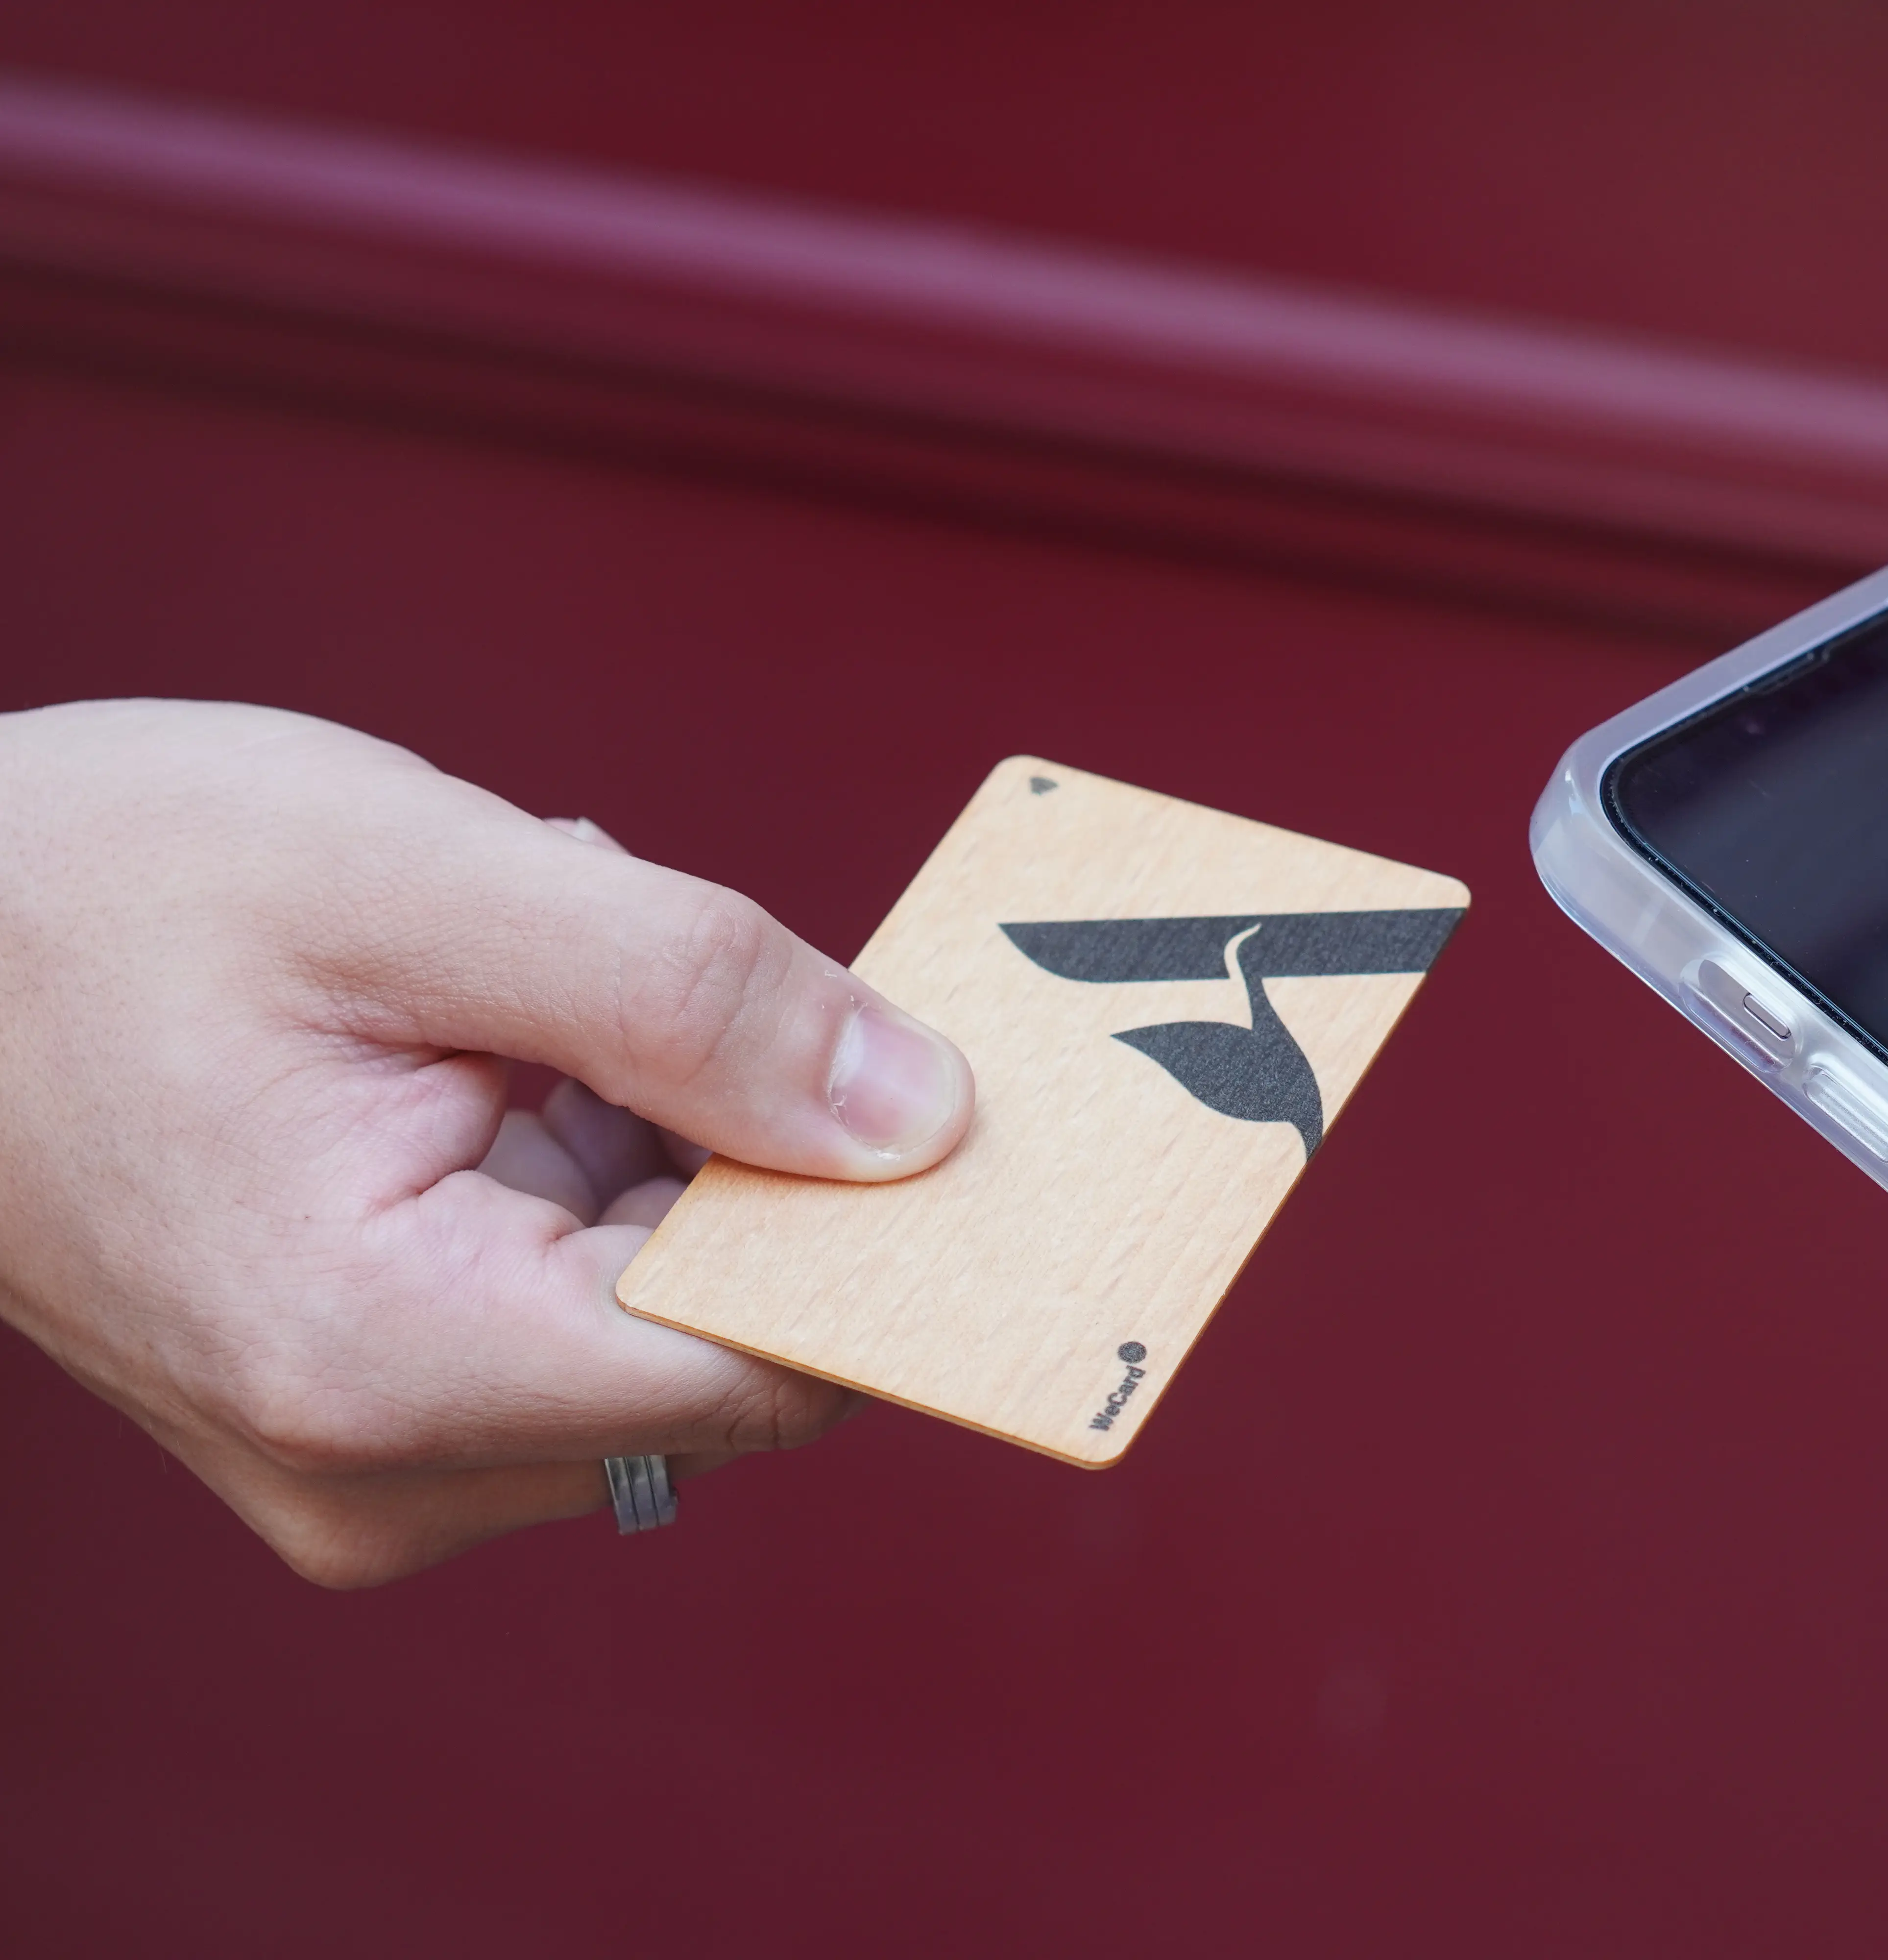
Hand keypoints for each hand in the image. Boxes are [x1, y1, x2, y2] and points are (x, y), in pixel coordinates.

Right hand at [0, 700, 974, 1585]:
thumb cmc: (92, 889)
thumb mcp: (412, 876)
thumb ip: (691, 995)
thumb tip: (921, 1116)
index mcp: (383, 1361)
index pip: (768, 1365)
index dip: (898, 1235)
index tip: (975, 1108)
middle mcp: (383, 1467)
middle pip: (732, 1339)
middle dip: (744, 1144)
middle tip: (626, 976)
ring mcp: (375, 1455)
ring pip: (667, 1304)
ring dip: (653, 1134)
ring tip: (497, 1007)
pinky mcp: (379, 1407)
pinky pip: (588, 1295)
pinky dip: (591, 1156)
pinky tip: (482, 1051)